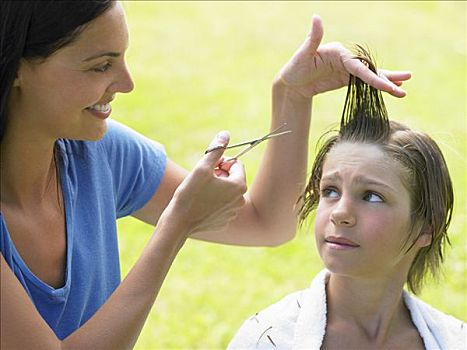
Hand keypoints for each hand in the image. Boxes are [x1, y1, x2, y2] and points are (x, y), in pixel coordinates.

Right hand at [169, 132, 246, 235]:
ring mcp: (232, 213)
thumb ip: (216, 150)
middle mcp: (240, 201)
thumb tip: (225, 134)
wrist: (178, 222)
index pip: (236, 164)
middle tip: (202, 180)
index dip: (221, 163)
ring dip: (216, 189)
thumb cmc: (190, 193)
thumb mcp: (202, 167)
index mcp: (239, 186)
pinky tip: (200, 205)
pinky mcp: (223, 222)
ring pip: (226, 193)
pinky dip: (212, 203)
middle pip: (232, 179)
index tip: (208, 168)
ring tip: (200, 193)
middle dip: (219, 176)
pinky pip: (221, 206)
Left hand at [277, 15, 410, 98]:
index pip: (359, 66)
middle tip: (404, 86)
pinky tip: (390, 89)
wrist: (291, 83)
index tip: (386, 86)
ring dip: (387, 83)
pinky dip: (377, 86)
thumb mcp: (302, 55)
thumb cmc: (294, 68)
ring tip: (403, 90)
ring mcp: (347, 69)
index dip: (372, 77)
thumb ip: (312, 38)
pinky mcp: (346, 79)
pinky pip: (364, 84)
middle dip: (386, 80)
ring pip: (370, 76)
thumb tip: (317, 17)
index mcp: (338, 52)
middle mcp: (346, 59)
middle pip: (369, 70)